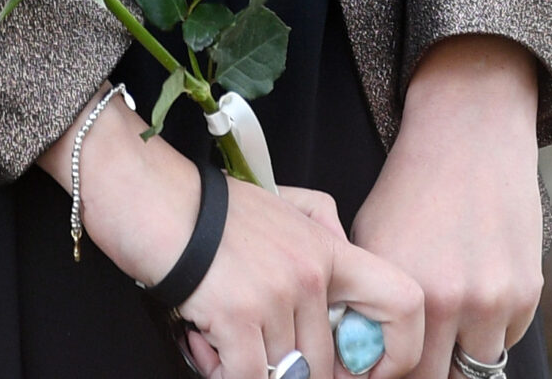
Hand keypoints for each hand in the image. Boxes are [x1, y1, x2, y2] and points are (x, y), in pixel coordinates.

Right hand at [44, 97, 423, 378]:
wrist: (144, 191)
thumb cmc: (204, 205)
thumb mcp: (277, 202)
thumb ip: (321, 230)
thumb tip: (343, 273)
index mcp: (327, 247)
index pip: (407, 302)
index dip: (398, 352)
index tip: (364, 368)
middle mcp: (311, 272)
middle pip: (328, 365)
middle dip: (289, 369)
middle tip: (249, 345)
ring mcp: (277, 294)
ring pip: (286, 375)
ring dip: (246, 367)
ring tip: (215, 336)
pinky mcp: (239, 316)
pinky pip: (250, 378)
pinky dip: (223, 372)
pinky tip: (202, 341)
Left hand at [350, 37, 542, 378]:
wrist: (467, 139)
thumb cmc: (410, 191)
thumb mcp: (372, 241)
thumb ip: (370, 304)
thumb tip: (364, 354)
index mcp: (403, 289)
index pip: (400, 371)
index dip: (392, 370)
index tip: (387, 361)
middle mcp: (450, 300)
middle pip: (440, 377)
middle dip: (428, 367)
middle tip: (416, 347)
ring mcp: (494, 299)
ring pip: (477, 366)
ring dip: (462, 353)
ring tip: (445, 320)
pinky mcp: (527, 293)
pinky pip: (505, 339)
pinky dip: (490, 329)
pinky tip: (475, 288)